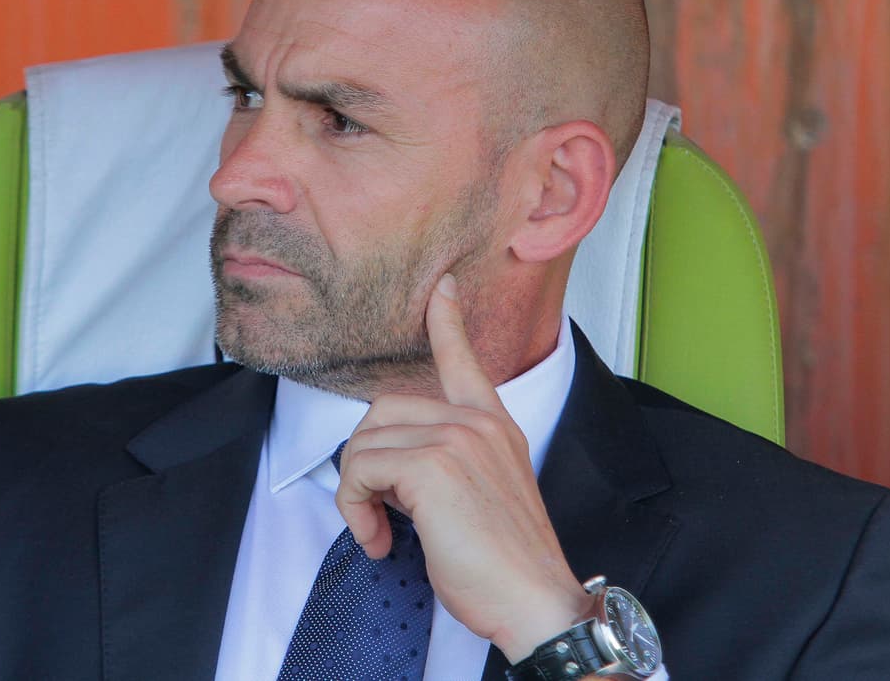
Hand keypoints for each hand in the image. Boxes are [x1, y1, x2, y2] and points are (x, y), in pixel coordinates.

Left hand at [334, 274, 592, 661]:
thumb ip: (450, 464)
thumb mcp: (483, 497)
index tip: (442, 288)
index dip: (448, 322)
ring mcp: (456, 439)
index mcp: (494, 426)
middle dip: (364, 461)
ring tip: (380, 530)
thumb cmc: (507, 565)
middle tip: (378, 511)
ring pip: (364, 441)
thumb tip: (395, 468)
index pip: (465, 360)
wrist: (535, 600)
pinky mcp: (433, 466)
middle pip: (382, 409)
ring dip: (356, 491)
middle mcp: (477, 423)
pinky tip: (378, 540)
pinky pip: (360, 469)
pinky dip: (354, 508)